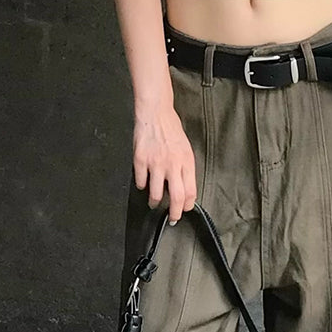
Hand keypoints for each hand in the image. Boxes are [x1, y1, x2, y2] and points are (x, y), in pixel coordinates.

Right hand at [132, 104, 196, 223]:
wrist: (155, 114)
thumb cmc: (171, 129)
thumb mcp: (185, 148)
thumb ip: (185, 168)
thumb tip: (184, 186)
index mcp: (186, 161)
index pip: (191, 191)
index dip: (188, 205)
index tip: (185, 209)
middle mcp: (172, 164)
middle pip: (176, 197)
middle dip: (174, 212)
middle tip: (172, 218)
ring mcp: (155, 164)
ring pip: (155, 194)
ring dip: (154, 202)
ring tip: (153, 203)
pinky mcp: (140, 161)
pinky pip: (141, 182)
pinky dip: (142, 185)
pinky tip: (144, 183)